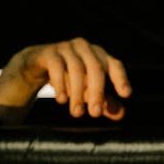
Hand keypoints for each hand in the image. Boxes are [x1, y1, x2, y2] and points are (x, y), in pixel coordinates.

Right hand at [0, 36, 131, 122]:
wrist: (37, 65)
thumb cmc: (68, 78)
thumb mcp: (87, 92)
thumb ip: (104, 102)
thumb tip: (121, 114)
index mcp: (98, 56)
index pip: (114, 65)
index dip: (120, 79)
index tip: (126, 94)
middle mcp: (85, 48)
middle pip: (96, 68)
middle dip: (97, 92)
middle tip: (94, 114)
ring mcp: (67, 48)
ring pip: (76, 69)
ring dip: (77, 94)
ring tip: (76, 113)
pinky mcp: (49, 53)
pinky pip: (57, 67)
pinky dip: (60, 84)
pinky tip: (62, 100)